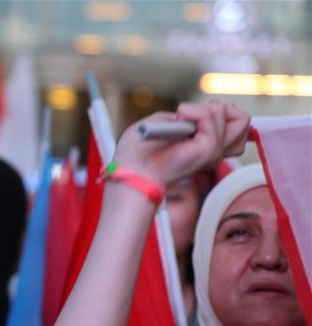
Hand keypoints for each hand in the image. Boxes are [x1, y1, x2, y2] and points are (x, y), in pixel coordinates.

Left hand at [113, 101, 249, 185]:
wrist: (129, 170)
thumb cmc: (137, 150)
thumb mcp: (165, 123)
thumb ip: (189, 114)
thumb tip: (212, 109)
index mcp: (204, 147)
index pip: (237, 124)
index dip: (217, 110)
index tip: (187, 114)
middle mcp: (213, 152)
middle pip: (243, 120)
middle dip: (216, 108)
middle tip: (186, 116)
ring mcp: (213, 153)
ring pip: (236, 117)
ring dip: (202, 110)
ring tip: (180, 121)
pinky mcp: (208, 151)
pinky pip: (214, 117)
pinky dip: (194, 111)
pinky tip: (179, 121)